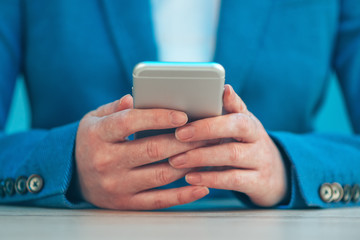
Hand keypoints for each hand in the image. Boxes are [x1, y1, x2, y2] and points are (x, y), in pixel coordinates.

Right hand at [75, 95, 208, 209]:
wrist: (74, 175)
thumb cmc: (92, 141)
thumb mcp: (94, 119)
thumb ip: (115, 108)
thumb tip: (134, 98)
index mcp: (97, 135)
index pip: (130, 122)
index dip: (159, 117)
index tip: (183, 115)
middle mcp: (105, 161)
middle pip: (152, 149)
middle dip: (184, 140)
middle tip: (206, 132)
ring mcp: (117, 185)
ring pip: (161, 175)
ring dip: (189, 163)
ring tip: (208, 152)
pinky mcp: (126, 203)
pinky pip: (159, 201)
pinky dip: (183, 195)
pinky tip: (201, 187)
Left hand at [169, 85, 288, 206]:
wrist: (275, 176)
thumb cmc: (248, 146)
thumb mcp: (242, 127)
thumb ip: (231, 110)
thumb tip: (224, 88)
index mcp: (251, 123)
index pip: (236, 111)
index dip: (214, 111)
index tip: (188, 114)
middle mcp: (259, 139)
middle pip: (237, 128)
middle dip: (206, 130)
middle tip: (178, 135)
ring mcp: (260, 161)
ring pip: (232, 155)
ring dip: (202, 156)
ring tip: (176, 160)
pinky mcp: (258, 183)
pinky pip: (233, 180)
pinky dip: (210, 179)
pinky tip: (190, 178)